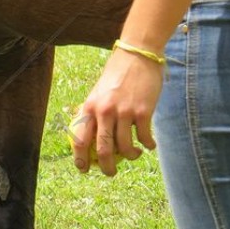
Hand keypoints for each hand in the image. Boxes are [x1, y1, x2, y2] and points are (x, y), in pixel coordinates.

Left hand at [70, 48, 164, 175]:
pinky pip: (144, 138)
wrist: (138, 55)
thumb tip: (92, 140)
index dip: (80, 160)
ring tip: (134, 155)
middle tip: (111, 173)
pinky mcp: (144, 111)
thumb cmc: (117, 76)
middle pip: (103, 150)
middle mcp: (105, 111)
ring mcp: (125, 112)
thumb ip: (95, 114)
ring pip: (125, 148)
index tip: (84, 170)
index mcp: (89, 108)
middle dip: (107, 168)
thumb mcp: (98, 93)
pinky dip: (147, 145)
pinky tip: (149, 146)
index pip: (80, 140)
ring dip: (131, 157)